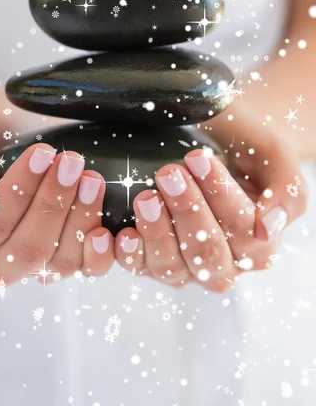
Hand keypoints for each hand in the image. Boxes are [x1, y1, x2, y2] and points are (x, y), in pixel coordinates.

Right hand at [0, 88, 113, 284]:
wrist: (16, 131)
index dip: (18, 192)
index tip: (42, 152)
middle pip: (27, 250)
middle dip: (53, 205)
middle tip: (71, 162)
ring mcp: (36, 261)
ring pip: (59, 262)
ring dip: (80, 220)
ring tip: (91, 179)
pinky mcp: (68, 255)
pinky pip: (86, 270)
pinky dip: (99, 255)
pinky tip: (107, 228)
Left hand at [114, 111, 307, 291]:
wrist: (206, 140)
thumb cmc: (239, 146)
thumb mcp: (269, 153)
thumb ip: (285, 188)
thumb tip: (267, 229)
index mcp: (259, 242)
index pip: (246, 230)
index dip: (222, 196)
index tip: (197, 159)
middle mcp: (224, 263)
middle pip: (209, 253)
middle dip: (188, 212)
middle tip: (169, 173)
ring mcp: (186, 267)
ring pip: (174, 267)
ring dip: (158, 232)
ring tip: (146, 196)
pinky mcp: (151, 263)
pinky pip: (140, 270)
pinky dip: (131, 255)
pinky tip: (124, 234)